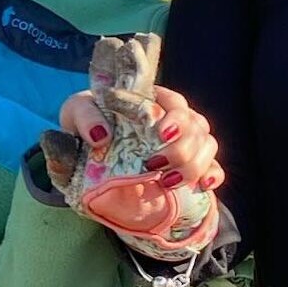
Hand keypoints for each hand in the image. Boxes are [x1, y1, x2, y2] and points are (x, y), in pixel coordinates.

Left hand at [56, 84, 223, 203]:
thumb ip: (84, 116)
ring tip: (167, 181)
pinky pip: (213, 168)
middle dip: (183, 146)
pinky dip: (212, 174)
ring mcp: (182, 143)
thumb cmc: (81, 128)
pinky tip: (203, 185)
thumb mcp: (74, 115)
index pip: (174, 101)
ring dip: (194, 164)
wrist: (82, 159)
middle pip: (196, 125)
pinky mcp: (185, 168)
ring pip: (207, 144)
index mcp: (148, 100)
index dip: (175, 117)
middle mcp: (170, 119)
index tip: (161, 134)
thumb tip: (100, 134)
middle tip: (156, 164)